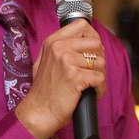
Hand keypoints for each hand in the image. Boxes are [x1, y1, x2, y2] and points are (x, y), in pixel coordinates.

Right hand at [15, 19, 105, 138]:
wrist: (38, 112)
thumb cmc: (45, 91)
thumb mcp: (46, 61)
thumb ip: (61, 48)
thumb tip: (87, 40)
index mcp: (53, 41)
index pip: (82, 25)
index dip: (93, 37)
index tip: (93, 51)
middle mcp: (59, 47)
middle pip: (96, 43)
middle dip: (99, 59)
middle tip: (93, 72)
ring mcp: (67, 60)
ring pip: (101, 62)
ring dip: (100, 76)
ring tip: (90, 85)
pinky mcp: (75, 76)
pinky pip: (100, 78)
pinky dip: (100, 89)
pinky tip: (92, 94)